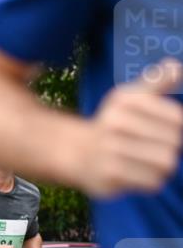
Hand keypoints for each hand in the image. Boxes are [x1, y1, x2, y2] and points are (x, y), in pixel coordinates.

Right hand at [75, 57, 182, 197]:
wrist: (75, 152)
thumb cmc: (113, 123)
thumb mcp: (130, 96)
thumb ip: (156, 81)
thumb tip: (175, 66)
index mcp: (125, 101)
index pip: (177, 119)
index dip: (176, 128)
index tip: (165, 130)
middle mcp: (114, 123)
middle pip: (173, 142)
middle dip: (170, 148)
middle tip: (156, 149)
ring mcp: (109, 150)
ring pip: (165, 162)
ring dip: (164, 166)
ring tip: (151, 163)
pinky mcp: (108, 175)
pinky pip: (152, 181)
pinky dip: (152, 180)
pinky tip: (140, 175)